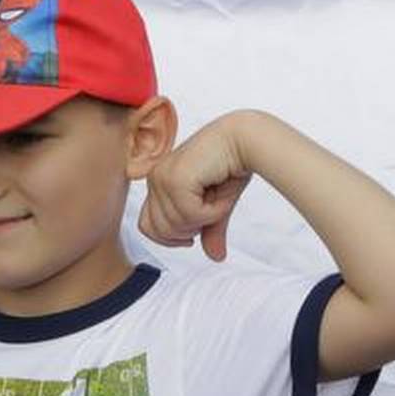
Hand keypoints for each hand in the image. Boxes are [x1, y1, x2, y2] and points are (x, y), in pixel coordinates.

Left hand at [138, 110, 269, 261]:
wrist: (246, 138)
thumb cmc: (232, 164)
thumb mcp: (217, 204)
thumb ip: (209, 229)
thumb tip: (215, 257)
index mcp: (159, 181)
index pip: (148, 226)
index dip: (170, 237)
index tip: (196, 230)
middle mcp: (155, 177)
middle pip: (159, 230)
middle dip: (190, 229)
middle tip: (212, 209)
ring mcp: (162, 177)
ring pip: (175, 225)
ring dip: (205, 219)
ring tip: (218, 197)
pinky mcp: (175, 178)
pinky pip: (190, 215)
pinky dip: (211, 212)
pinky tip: (220, 194)